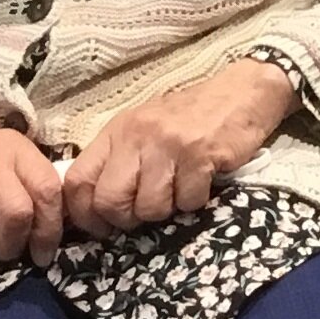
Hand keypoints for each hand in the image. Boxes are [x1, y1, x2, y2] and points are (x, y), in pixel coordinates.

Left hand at [62, 60, 296, 236]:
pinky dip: (195, 200)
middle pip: (109, 200)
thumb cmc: (189, 117)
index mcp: (117, 132)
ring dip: (166, 210)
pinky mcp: (200, 154)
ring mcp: (168, 144)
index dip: (84, 214)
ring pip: (149, 207)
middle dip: (126, 219)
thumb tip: (96, 210)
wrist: (242, 92)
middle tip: (145, 213)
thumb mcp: (143, 131)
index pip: (77, 180)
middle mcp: (137, 136)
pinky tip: (202, 180)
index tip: (103, 226)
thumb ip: (118, 162)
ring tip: (178, 190)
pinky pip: (187, 201)